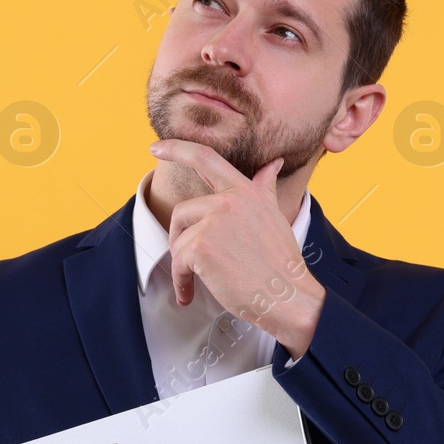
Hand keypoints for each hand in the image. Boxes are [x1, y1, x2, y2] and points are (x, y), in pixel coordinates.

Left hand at [149, 139, 326, 358]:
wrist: (288, 296)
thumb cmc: (281, 263)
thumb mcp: (274, 216)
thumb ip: (264, 188)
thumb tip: (272, 164)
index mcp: (245, 191)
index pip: (206, 158)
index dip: (177, 149)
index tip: (155, 148)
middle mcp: (229, 201)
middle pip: (182, 212)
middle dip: (182, 238)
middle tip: (193, 262)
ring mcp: (214, 222)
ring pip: (179, 239)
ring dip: (183, 263)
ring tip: (198, 279)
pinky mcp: (202, 247)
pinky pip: (178, 262)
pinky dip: (181, 281)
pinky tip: (189, 293)